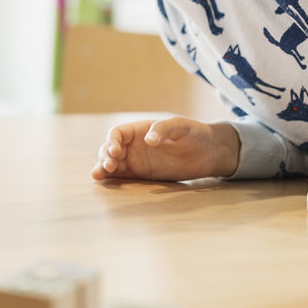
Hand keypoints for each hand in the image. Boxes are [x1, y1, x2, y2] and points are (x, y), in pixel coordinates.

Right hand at [91, 117, 239, 182]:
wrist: (209, 153)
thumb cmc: (195, 134)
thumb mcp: (181, 126)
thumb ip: (163, 129)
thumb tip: (148, 140)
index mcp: (140, 130)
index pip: (118, 133)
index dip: (112, 141)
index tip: (117, 151)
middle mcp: (134, 145)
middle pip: (110, 148)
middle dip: (105, 156)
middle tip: (109, 166)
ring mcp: (137, 160)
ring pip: (112, 163)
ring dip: (103, 167)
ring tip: (98, 175)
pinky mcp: (142, 175)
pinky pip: (122, 176)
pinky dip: (111, 179)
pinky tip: (102, 181)